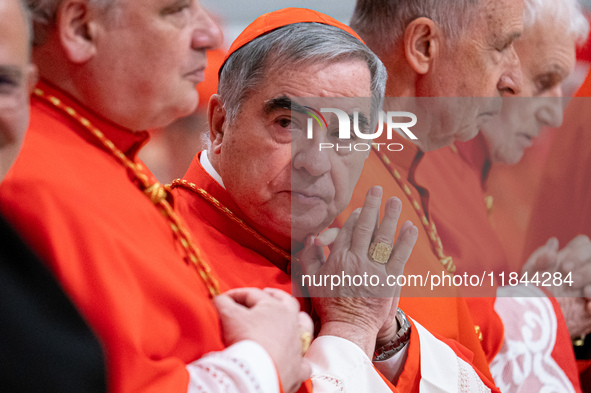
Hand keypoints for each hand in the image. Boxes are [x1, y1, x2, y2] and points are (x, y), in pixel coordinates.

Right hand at [213, 287, 312, 392]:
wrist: (258, 372)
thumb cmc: (246, 339)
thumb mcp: (228, 316)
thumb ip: (223, 303)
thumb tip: (219, 298)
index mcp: (276, 306)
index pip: (254, 294)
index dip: (236, 294)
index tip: (223, 299)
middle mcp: (291, 322)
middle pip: (286, 302)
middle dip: (275, 296)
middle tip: (266, 293)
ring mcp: (297, 345)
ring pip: (303, 327)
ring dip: (298, 321)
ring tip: (292, 317)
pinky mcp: (297, 367)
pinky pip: (302, 361)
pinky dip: (299, 360)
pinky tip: (295, 359)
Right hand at [297, 186, 417, 356]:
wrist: (349, 327)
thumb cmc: (329, 304)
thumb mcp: (312, 280)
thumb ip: (309, 257)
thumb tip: (312, 237)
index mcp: (338, 258)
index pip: (349, 230)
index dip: (356, 216)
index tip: (361, 208)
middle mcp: (356, 260)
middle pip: (366, 227)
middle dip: (372, 206)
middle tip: (378, 190)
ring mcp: (375, 269)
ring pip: (384, 237)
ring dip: (390, 217)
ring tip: (395, 201)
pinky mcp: (390, 280)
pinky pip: (399, 255)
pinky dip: (405, 240)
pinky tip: (411, 227)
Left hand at [522, 236, 590, 336]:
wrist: (536, 322)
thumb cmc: (530, 294)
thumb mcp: (530, 275)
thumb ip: (540, 257)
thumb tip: (554, 242)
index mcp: (568, 258)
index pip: (583, 243)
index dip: (578, 253)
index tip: (565, 267)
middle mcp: (582, 269)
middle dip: (585, 270)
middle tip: (570, 281)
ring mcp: (589, 286)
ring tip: (583, 292)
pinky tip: (588, 306)